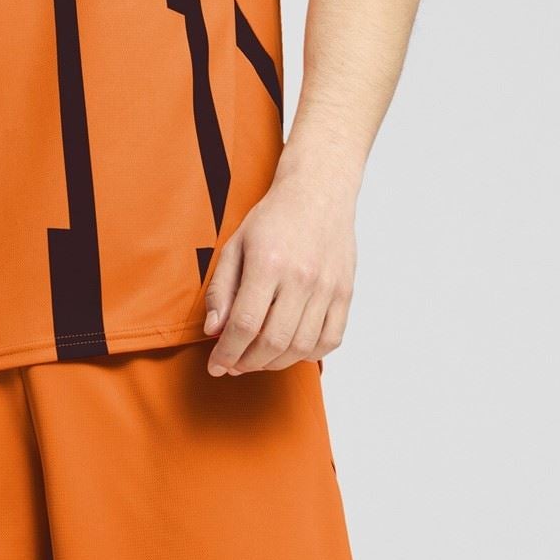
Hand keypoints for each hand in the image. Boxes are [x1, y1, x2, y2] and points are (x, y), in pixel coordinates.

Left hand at [202, 160, 357, 373]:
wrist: (318, 193)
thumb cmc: (273, 219)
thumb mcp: (235, 244)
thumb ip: (221, 289)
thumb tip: (214, 331)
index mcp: (268, 263)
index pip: (245, 324)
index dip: (227, 352)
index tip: (216, 366)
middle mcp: (301, 278)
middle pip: (273, 342)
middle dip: (247, 362)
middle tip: (233, 364)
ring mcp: (328, 287)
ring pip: (301, 347)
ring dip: (274, 362)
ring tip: (257, 357)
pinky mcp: (346, 293)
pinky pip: (330, 340)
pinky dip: (308, 354)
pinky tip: (289, 348)